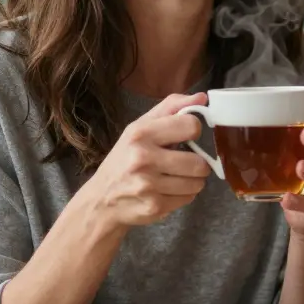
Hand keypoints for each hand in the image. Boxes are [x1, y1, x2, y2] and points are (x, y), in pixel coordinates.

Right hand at [76, 92, 210, 230]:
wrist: (101, 200)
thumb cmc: (125, 159)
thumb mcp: (140, 127)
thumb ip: (171, 108)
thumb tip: (202, 97)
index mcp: (140, 133)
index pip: (191, 126)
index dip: (193, 132)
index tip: (186, 138)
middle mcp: (142, 158)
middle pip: (199, 162)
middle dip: (197, 163)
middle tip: (183, 163)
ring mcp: (148, 185)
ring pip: (197, 182)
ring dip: (191, 181)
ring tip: (175, 178)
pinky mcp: (154, 206)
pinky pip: (189, 198)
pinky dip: (183, 195)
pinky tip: (167, 191)